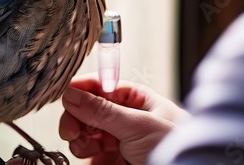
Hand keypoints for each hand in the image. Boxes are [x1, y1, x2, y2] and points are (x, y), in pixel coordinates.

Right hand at [59, 74, 188, 164]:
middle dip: (76, 118)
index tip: (65, 98)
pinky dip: (85, 154)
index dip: (80, 90)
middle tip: (71, 129)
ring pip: (84, 132)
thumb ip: (102, 110)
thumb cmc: (177, 146)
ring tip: (85, 145)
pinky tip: (91, 155)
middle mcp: (123, 116)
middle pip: (86, 110)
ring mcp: (117, 139)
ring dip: (79, 138)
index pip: (99, 86)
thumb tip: (72, 94)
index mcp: (133, 98)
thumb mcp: (138, 124)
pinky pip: (89, 153)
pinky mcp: (112, 159)